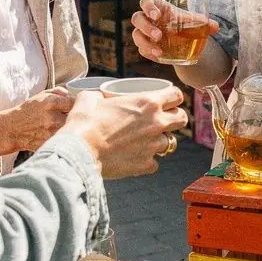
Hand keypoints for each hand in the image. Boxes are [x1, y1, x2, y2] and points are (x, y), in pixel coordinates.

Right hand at [0, 88, 73, 162]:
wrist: (11, 129)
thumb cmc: (27, 111)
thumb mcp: (40, 96)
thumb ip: (58, 91)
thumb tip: (71, 94)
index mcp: (50, 103)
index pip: (74, 102)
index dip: (77, 105)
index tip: (76, 107)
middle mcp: (51, 118)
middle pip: (76, 118)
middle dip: (77, 117)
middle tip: (73, 118)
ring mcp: (50, 133)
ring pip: (71, 130)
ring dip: (71, 128)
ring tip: (66, 127)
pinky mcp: (49, 144)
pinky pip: (64, 140)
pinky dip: (65, 138)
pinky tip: (60, 136)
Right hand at [64, 88, 188, 177]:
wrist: (79, 152)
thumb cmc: (84, 123)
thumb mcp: (90, 98)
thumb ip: (100, 95)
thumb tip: (97, 97)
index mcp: (148, 102)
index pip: (177, 95)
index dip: (173, 97)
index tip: (167, 100)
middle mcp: (156, 123)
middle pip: (182, 119)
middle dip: (175, 118)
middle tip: (162, 120)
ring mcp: (153, 146)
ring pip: (170, 143)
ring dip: (159, 141)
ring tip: (145, 141)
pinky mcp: (146, 165)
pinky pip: (155, 163)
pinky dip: (147, 161)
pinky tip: (135, 158)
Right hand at [131, 0, 218, 63]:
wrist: (180, 38)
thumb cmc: (182, 23)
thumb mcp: (192, 21)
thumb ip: (203, 23)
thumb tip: (216, 27)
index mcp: (157, 7)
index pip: (146, 1)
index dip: (148, 7)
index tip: (157, 15)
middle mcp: (147, 19)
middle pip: (137, 18)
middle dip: (146, 27)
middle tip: (159, 36)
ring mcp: (143, 33)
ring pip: (136, 35)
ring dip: (145, 42)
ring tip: (159, 51)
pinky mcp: (144, 45)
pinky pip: (141, 49)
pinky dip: (148, 53)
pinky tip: (158, 56)